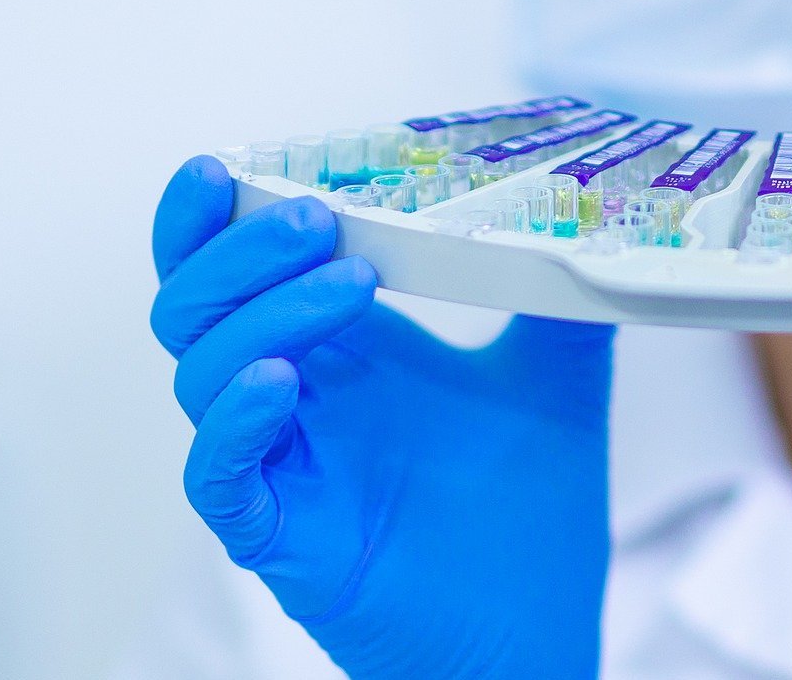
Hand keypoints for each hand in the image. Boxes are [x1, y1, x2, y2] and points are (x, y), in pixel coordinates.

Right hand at [151, 156, 613, 679]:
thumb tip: (593, 217)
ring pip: (202, 373)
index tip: (226, 161)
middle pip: (198, 305)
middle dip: (238, 250)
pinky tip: (281, 382)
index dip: (212, 215)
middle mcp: (296, 400)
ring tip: (349, 283)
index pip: (236, 269)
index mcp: (341, 352)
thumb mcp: (558, 382)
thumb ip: (564, 301)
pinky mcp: (279, 536)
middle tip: (314, 218)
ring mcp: (281, 468)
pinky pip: (219, 474)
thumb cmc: (528, 514)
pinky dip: (236, 419)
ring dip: (262, 315)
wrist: (537, 629)